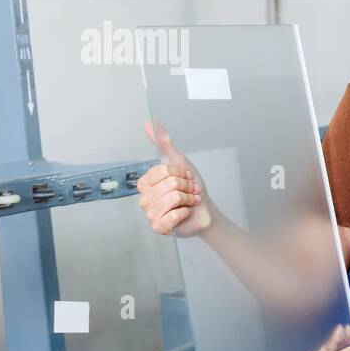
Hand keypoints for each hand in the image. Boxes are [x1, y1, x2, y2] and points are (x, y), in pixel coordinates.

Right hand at [138, 120, 212, 236]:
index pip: (162, 171)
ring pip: (172, 199)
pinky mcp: (158, 227)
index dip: (180, 173)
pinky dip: (184, 213)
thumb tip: (151, 123)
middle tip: (189, 192)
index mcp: (146, 183)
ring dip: (188, 200)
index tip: (186, 178)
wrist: (204, 210)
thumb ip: (165, 144)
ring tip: (189, 202)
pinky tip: (184, 214)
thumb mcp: (181, 163)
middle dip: (187, 187)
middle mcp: (144, 198)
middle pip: (169, 184)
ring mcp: (150, 214)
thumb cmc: (191, 189)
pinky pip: (172, 216)